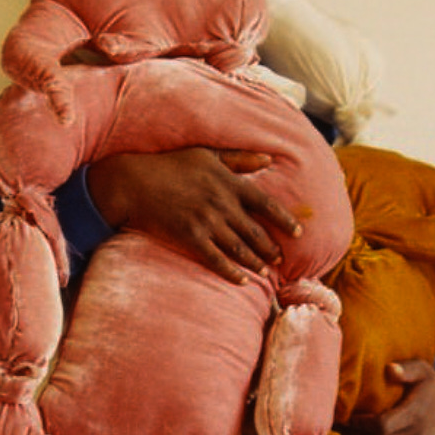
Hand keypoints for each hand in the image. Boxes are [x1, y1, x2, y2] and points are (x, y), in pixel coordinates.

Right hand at [86, 145, 302, 284]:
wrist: (135, 181)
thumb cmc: (171, 165)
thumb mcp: (208, 154)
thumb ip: (240, 158)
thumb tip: (269, 159)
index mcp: (229, 182)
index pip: (266, 204)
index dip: (285, 220)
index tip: (298, 233)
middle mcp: (222, 203)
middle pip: (255, 231)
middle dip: (271, 248)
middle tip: (281, 260)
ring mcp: (206, 221)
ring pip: (239, 247)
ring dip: (256, 262)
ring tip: (267, 272)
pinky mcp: (190, 236)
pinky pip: (216, 258)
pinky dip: (231, 271)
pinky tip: (242, 280)